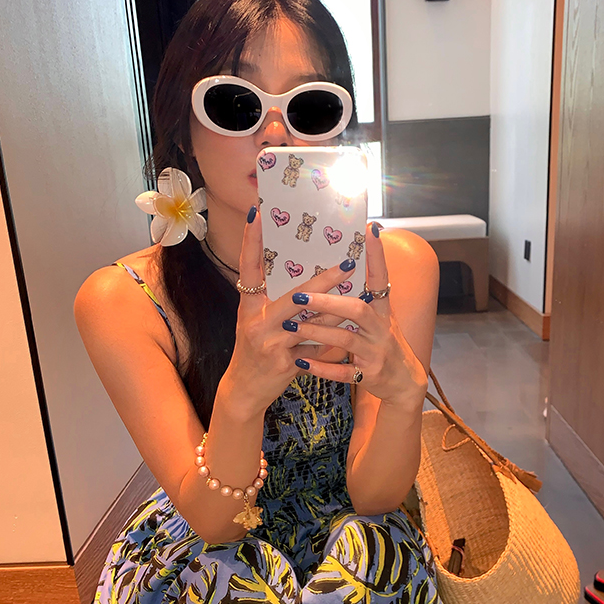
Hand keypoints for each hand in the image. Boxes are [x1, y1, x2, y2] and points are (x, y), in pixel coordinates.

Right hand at [221, 206, 359, 417]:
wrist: (244, 390)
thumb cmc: (256, 351)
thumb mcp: (258, 322)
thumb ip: (277, 302)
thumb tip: (308, 279)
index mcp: (249, 305)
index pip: (248, 266)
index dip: (251, 239)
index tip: (257, 212)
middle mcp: (256, 320)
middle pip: (296, 294)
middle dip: (325, 279)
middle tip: (349, 262)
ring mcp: (270, 342)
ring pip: (312, 321)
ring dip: (338, 309)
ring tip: (359, 293)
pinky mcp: (283, 362)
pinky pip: (316, 347)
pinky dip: (333, 341)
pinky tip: (350, 335)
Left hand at [279, 223, 428, 407]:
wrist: (404, 382)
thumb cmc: (384, 343)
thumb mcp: (380, 317)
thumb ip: (364, 295)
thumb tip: (346, 263)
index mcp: (383, 311)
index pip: (381, 278)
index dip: (377, 255)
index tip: (370, 230)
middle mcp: (382, 329)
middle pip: (358, 309)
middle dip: (329, 301)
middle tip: (300, 294)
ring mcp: (376, 353)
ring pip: (346, 338)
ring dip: (318, 331)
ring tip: (292, 325)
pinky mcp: (368, 375)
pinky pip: (342, 371)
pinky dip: (322, 366)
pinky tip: (302, 361)